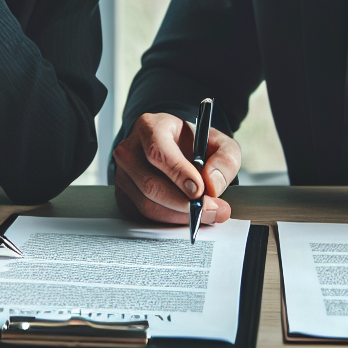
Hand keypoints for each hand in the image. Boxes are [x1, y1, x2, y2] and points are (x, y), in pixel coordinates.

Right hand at [112, 113, 239, 225]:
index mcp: (150, 127)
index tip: (199, 190)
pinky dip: (169, 220)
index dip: (178, 173)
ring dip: (178, 215)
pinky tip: (187, 215)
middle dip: (183, 203)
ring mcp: (123, 174)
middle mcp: (129, 149)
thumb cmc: (195, 145)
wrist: (178, 150)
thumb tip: (211, 183)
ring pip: (147, 204)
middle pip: (150, 183)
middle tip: (212, 210)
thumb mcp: (219, 143)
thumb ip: (224, 159)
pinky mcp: (123, 195)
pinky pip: (144, 216)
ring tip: (205, 214)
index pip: (157, 151)